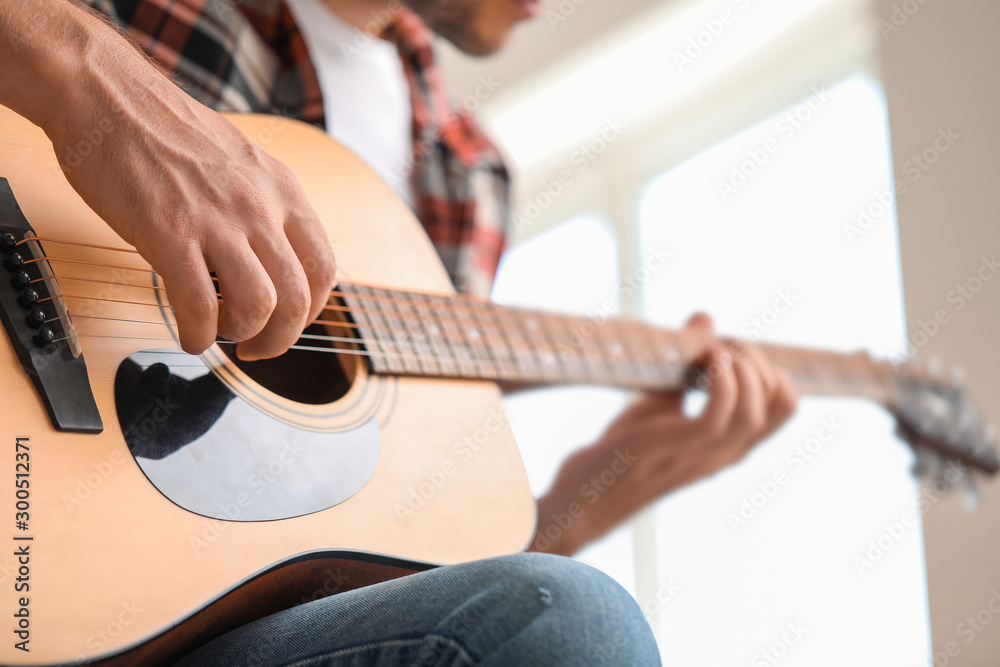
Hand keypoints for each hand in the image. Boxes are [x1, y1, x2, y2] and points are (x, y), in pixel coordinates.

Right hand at [2, 0, 335, 359]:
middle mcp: (260, 207)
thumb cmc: (168, 131)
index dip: (310, 311)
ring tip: (220, 334)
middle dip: (280, 339)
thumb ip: (265, 208)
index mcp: (282, 190)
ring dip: (243, 336)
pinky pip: (199, 306)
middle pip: (298, 298)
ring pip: (258, 306)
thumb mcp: (243, 164)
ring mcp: (218, 221)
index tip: (288, 323)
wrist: (109, 96)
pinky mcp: (170, 234)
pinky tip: (189, 335)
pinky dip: (198, 335)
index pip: (324, 269)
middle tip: (256, 348)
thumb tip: (272, 260)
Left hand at [530, 312, 797, 555]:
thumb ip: (688, 368)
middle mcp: (724, 453)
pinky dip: (719, 383)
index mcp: (729, 444)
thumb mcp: (661, 401)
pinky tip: (704, 361)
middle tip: (720, 344)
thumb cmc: (624, 449)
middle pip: (780, 404)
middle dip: (758, 361)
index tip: (732, 349)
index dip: (771, 368)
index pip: (786, 407)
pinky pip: (716, 418)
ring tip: (712, 350)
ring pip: (753, 413)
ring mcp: (701, 454)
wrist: (585, 494)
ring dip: (740, 369)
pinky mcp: (671, 447)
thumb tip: (705, 316)